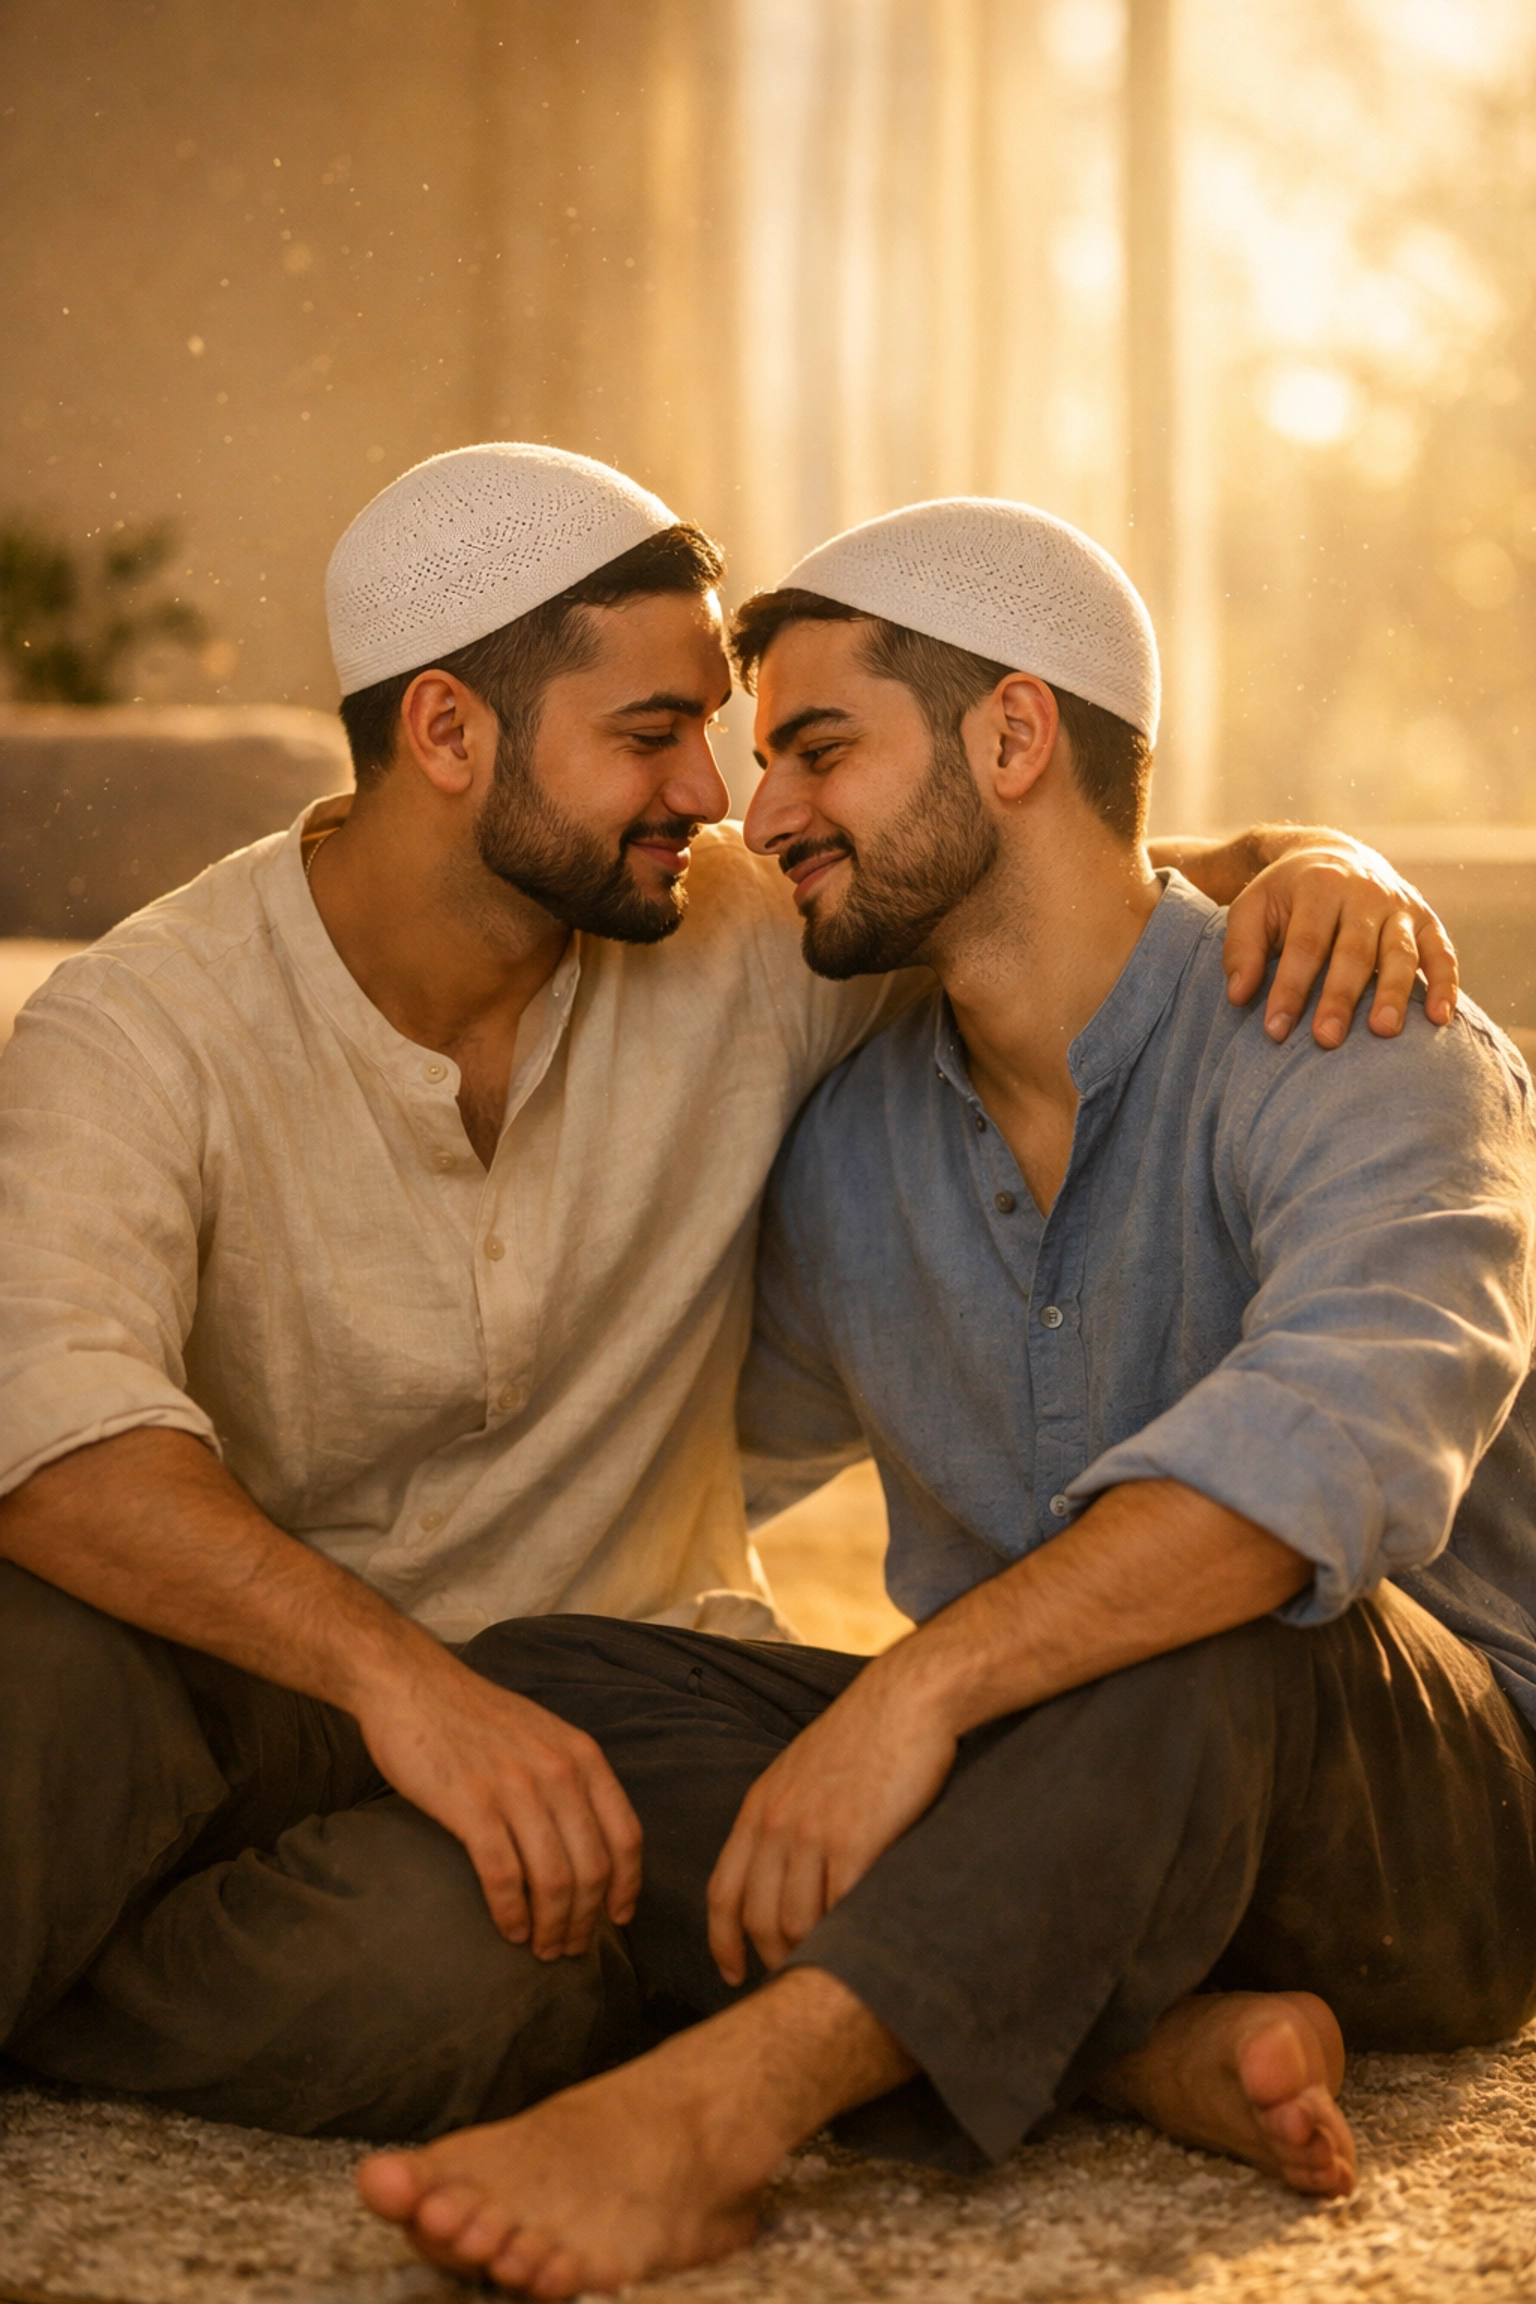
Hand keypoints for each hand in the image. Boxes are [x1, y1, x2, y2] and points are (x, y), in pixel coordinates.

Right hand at [355, 1642, 642, 1960]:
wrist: (413, 1686)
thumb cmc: (475, 1717)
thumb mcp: (543, 1735)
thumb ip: (569, 1778)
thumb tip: (588, 1840)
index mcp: (582, 1756)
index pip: (626, 1836)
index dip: (627, 1886)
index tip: (618, 1919)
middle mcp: (559, 1773)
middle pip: (593, 1869)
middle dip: (587, 1920)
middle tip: (571, 1948)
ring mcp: (516, 1789)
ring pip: (554, 1880)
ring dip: (553, 1926)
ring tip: (542, 1949)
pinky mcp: (472, 1805)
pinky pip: (505, 1876)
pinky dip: (512, 1913)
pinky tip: (510, 1930)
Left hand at [706, 1650, 955, 1983]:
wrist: (907, 1699)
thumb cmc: (864, 1736)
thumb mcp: (801, 1771)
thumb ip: (784, 1817)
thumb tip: (780, 1873)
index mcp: (759, 1806)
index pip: (722, 1893)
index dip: (722, 1943)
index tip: (732, 1974)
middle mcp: (777, 1823)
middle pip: (757, 1918)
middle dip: (773, 1959)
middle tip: (797, 1976)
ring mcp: (814, 1833)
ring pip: (797, 1923)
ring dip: (812, 1954)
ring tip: (832, 1964)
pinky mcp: (856, 1840)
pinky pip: (839, 1909)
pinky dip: (848, 1935)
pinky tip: (861, 1941)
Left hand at [1223, 843, 1457, 1047]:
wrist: (1333, 855)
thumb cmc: (1286, 895)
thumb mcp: (1253, 908)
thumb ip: (1242, 948)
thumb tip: (1239, 995)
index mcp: (1319, 886)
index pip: (1304, 944)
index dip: (1290, 988)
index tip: (1275, 1030)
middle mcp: (1365, 893)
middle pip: (1353, 951)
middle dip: (1340, 997)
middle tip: (1326, 1039)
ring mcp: (1400, 906)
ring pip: (1400, 952)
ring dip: (1394, 993)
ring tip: (1383, 1031)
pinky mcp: (1426, 920)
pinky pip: (1441, 952)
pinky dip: (1445, 984)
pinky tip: (1439, 1018)